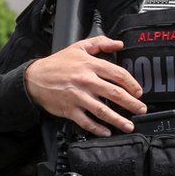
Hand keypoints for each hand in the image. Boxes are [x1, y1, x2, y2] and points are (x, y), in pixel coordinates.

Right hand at [25, 35, 146, 136]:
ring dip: (118, 119)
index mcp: (90, 65)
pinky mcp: (69, 109)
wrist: (33, 78)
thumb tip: (119, 44)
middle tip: (141, 110)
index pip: (118, 74)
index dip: (132, 84)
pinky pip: (85, 121)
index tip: (139, 92)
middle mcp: (86, 81)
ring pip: (102, 110)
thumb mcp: (79, 47)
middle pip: (114, 93)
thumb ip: (100, 43)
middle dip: (131, 103)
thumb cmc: (57, 63)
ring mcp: (77, 96)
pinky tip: (107, 132)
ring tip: (129, 125)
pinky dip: (97, 128)